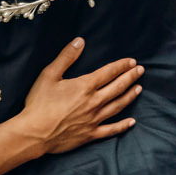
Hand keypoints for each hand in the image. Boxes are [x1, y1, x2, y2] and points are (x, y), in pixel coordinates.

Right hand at [19, 37, 144, 153]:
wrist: (34, 133)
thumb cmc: (39, 103)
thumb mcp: (49, 75)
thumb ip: (66, 57)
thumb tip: (80, 41)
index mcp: (85, 86)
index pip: (109, 72)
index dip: (122, 66)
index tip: (132, 62)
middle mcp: (94, 102)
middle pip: (118, 87)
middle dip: (131, 77)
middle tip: (141, 71)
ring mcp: (94, 119)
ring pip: (118, 106)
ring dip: (130, 96)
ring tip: (139, 89)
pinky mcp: (91, 134)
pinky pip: (112, 130)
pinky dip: (123, 125)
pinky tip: (132, 122)